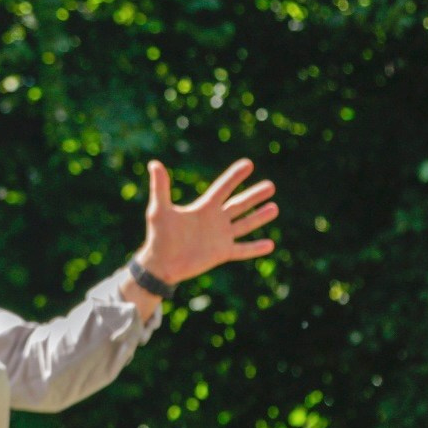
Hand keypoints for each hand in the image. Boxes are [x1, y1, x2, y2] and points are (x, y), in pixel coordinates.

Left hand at [135, 158, 277, 286]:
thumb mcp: (159, 210)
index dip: (234, 176)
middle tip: (270, 186)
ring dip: (259, 217)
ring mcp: (220, 237)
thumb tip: (154, 164)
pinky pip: (242, 250)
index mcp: (204, 208)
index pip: (223, 188)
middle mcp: (215, 220)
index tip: (248, 164)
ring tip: (274, 208)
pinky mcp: (221, 253)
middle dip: (254, 195)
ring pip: (244, 224)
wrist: (160, 264)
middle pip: (239, 204)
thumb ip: (160, 188)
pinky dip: (255, 248)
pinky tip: (270, 245)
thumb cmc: (158, 236)